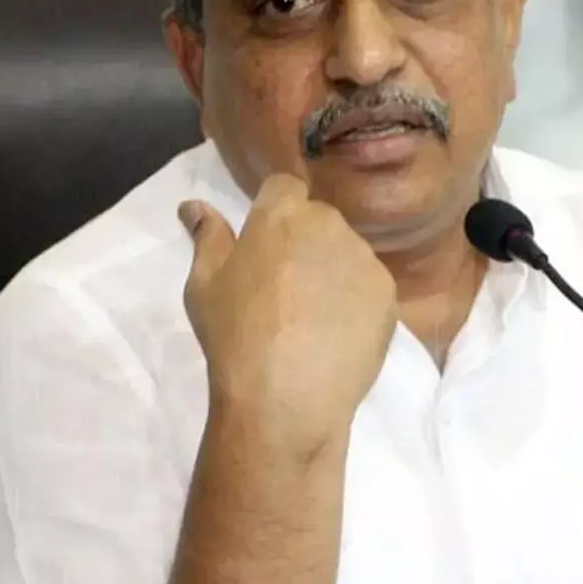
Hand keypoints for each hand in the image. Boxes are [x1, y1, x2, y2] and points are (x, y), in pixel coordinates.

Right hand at [179, 173, 397, 457]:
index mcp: (282, 214)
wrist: (285, 397)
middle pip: (319, 219)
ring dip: (332, 271)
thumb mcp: (204, 284)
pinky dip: (356, 302)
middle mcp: (329, 224)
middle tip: (283, 287)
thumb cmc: (234, 336)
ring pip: (347, 253)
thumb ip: (207, 236)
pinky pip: (369, 286)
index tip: (264, 244)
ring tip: (311, 318)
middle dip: (304, 241)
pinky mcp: (388, 295)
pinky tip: (336, 335)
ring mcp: (364, 259)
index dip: (274, 210)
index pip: (284, 186)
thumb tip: (193, 205)